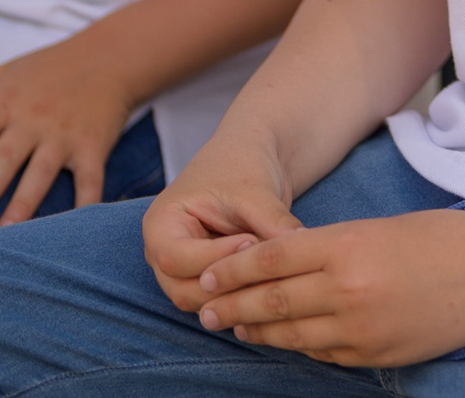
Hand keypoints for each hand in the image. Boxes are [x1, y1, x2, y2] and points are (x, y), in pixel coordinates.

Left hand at [0, 34, 137, 227]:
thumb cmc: (51, 68)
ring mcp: (66, 135)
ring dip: (25, 203)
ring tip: (7, 232)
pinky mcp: (94, 145)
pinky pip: (90, 179)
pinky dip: (86, 203)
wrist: (112, 57)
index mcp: (7, 102)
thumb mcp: (4, 72)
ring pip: (42, 173)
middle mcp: (35, 120)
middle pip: (5, 158)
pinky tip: (75, 225)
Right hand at [143, 135, 303, 312]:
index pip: (176, 259)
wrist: (251, 160)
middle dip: (227, 285)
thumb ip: (272, 221)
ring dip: (239, 295)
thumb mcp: (256, 190)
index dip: (215, 257)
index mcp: (161, 225)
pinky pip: (221, 302)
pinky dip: (246, 297)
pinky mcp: (207, 280)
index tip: (252, 240)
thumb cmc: (243, 165)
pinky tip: (273, 283)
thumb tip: (302, 248)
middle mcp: (163, 254)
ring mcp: (183, 272)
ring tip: (273, 272)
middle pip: (184, 291)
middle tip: (267, 266)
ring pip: (203, 304)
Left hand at [192, 208, 464, 367]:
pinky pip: (323, 353)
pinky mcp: (375, 354)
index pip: (271, 259)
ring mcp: (360, 327)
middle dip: (232, 306)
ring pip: (291, 334)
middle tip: (204, 310)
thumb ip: (333, 247)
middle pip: (271, 300)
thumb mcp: (382, 228)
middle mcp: (348, 289)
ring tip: (235, 328)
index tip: (208, 277)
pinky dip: (299, 346)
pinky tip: (284, 341)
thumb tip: (285, 264)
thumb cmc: (445, 239)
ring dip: (257, 331)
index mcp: (348, 246)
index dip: (233, 270)